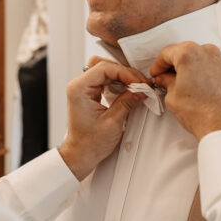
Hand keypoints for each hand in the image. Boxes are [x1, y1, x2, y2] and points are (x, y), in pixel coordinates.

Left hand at [58, 57, 146, 180]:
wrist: (81, 154)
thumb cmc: (90, 143)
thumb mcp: (112, 122)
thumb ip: (127, 103)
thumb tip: (141, 90)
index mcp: (79, 89)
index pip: (104, 68)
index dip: (124, 73)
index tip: (139, 82)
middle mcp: (79, 86)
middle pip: (105, 66)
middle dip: (125, 73)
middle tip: (141, 84)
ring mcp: (84, 89)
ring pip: (106, 71)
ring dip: (123, 77)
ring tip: (138, 87)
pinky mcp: (91, 93)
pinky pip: (106, 80)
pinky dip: (119, 83)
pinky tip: (130, 90)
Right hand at [149, 42, 220, 140]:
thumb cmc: (200, 113)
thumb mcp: (173, 97)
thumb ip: (167, 82)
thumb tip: (166, 79)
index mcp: (188, 54)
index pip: (167, 53)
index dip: (158, 64)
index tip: (157, 72)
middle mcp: (207, 52)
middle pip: (186, 52)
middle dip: (176, 64)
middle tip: (169, 77)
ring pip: (203, 57)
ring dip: (194, 67)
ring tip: (188, 83)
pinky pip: (217, 66)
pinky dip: (209, 73)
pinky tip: (204, 86)